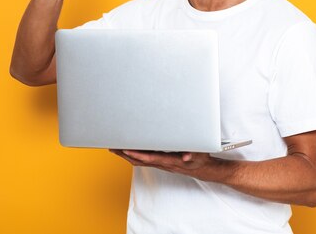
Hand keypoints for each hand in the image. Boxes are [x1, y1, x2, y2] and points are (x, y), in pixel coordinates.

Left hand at [109, 149, 224, 181]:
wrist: (203, 169)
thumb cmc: (200, 160)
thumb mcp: (199, 155)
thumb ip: (193, 154)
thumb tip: (188, 156)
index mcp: (170, 161)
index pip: (150, 158)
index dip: (138, 155)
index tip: (127, 150)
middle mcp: (163, 164)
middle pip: (140, 161)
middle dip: (125, 155)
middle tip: (113, 147)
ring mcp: (161, 164)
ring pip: (140, 161)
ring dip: (126, 156)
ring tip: (115, 148)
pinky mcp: (161, 162)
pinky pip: (143, 160)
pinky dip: (133, 156)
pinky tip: (128, 151)